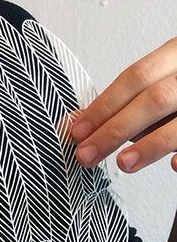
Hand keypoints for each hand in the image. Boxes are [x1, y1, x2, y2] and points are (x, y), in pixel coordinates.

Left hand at [67, 36, 176, 173]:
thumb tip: (75, 123)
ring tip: (124, 163)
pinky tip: (175, 164)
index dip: (104, 106)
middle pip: (154, 99)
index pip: (136, 77)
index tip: (78, 132)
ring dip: (150, 144)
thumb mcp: (155, 86)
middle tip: (87, 155)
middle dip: (116, 129)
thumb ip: (121, 105)